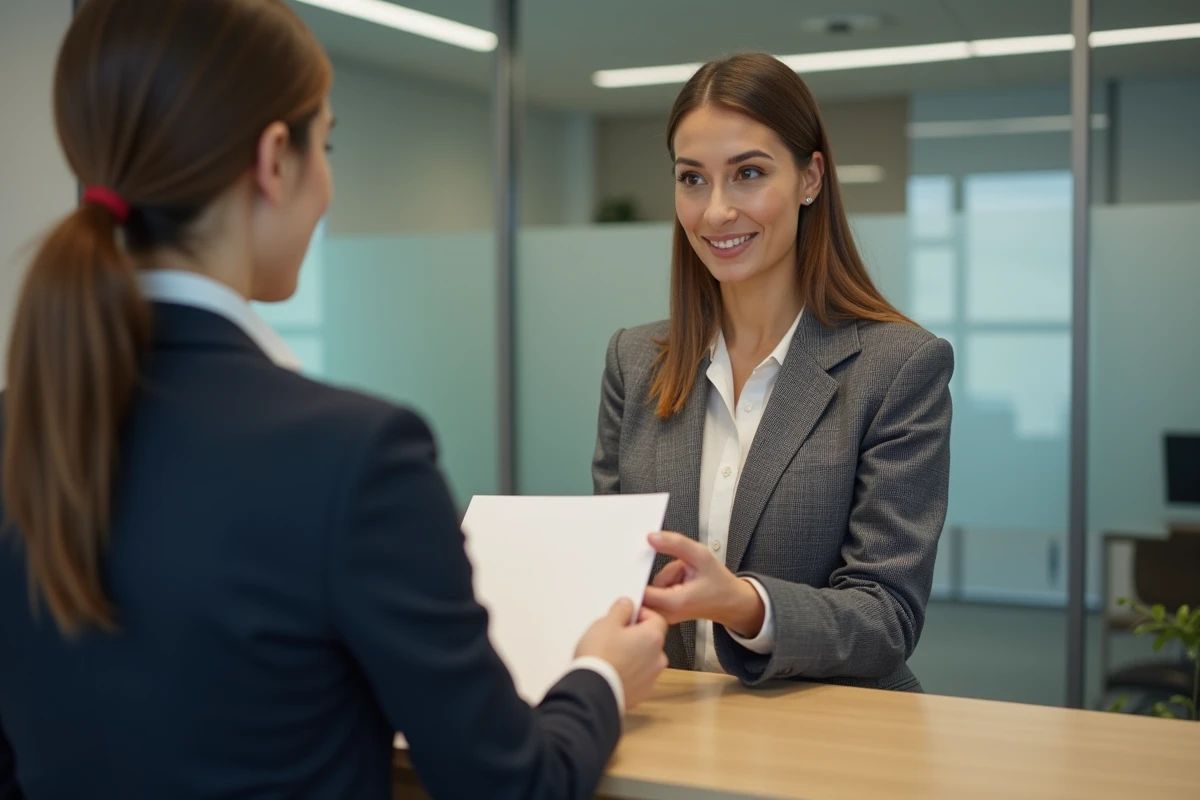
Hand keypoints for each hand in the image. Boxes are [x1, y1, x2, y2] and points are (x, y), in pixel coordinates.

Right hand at [575, 598, 668, 710]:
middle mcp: (657, 659)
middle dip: (635, 636)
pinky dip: (629, 673)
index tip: (627, 615)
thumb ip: (621, 610)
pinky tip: (612, 671)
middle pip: (651, 641)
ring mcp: (650, 679)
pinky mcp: (640, 694)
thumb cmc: (600, 657)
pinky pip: (638, 678)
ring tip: (611, 656)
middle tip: (614, 636)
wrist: (592, 692)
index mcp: (653, 637)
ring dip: (633, 656)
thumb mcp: (606, 623)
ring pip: (645, 661)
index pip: (656, 619)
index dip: (641, 615)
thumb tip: (627, 605)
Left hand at [642, 531, 765, 637]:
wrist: (731, 602)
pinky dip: (665, 582)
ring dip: (664, 576)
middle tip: (677, 567)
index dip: (634, 573)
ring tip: (684, 574)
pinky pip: (654, 592)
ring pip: (649, 589)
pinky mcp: (664, 613)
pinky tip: (681, 581)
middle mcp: (666, 613)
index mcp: (674, 602)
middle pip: (642, 588)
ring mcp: (664, 615)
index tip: (637, 559)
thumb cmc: (719, 583)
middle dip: (653, 572)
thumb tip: (651, 537)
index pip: (640, 590)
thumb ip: (676, 544)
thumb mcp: (701, 556)